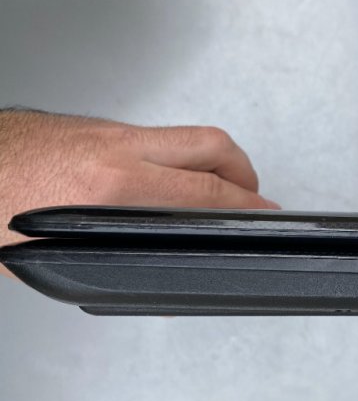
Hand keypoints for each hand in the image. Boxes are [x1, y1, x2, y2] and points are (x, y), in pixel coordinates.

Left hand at [0, 109, 279, 277]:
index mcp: (108, 182)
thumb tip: (154, 275)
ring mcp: (104, 130)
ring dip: (212, 161)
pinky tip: (170, 180)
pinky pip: (156, 137)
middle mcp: (113, 146)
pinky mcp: (92, 126)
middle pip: (212, 145)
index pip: (204, 189)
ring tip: (218, 190)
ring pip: (184, 136)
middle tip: (252, 197)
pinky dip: (177, 157)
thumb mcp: (51, 254)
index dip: (245, 204)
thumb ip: (115, 257)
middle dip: (244, 171)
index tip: (263, 213)